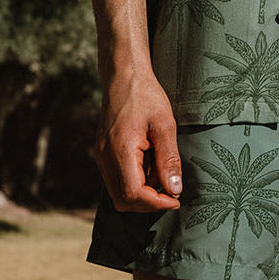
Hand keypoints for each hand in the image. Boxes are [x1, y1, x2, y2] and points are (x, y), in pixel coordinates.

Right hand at [95, 71, 182, 212]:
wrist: (124, 76)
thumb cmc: (146, 95)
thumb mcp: (165, 124)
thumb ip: (169, 159)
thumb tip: (175, 189)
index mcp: (120, 151)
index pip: (133, 194)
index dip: (156, 203)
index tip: (176, 200)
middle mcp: (105, 158)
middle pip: (123, 200)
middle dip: (149, 203)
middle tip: (172, 194)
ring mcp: (101, 156)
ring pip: (118, 192)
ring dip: (142, 194)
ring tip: (164, 178)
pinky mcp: (103, 153)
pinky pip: (117, 179)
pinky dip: (135, 182)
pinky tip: (152, 168)